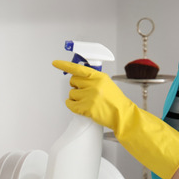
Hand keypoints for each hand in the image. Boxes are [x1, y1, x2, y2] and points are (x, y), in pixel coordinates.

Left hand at [53, 59, 178, 178]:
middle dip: (76, 86)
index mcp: (99, 77)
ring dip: (76, 98)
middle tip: (84, 92)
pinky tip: (80, 106)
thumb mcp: (106, 83)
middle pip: (73, 82)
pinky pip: (70, 104)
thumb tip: (79, 75)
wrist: (123, 115)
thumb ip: (93, 78)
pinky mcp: (87, 108)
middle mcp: (94, 85)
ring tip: (87, 101)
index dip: (65, 65)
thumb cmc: (115, 100)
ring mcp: (90, 97)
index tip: (56, 63)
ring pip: (71, 94)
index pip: (78, 68)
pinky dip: (72, 106)